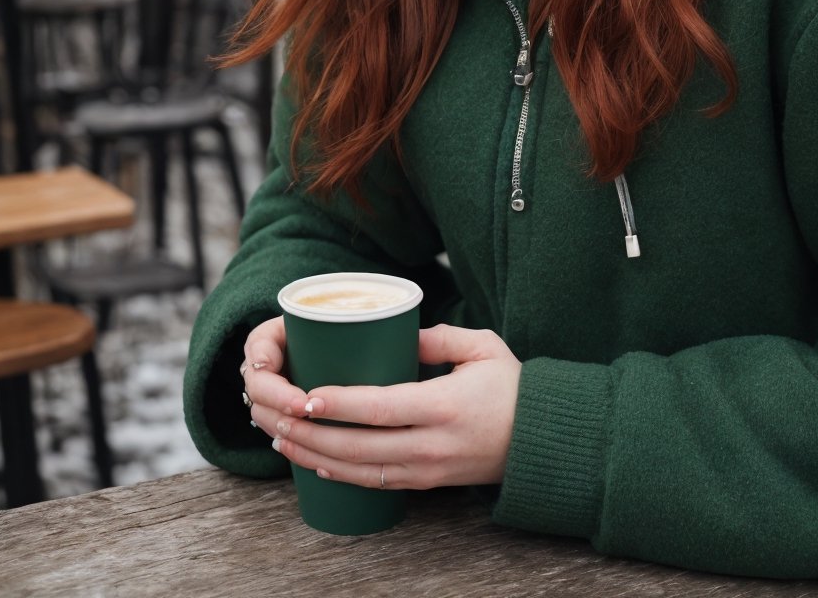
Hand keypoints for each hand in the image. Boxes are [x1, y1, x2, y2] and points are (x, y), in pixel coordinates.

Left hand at [242, 322, 520, 490]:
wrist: (539, 440)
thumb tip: (399, 334)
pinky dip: (341, 475)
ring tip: (283, 438)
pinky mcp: (426, 483)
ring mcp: (427, 470)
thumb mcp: (482, 348)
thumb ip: (439, 337)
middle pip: (360, 447)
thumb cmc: (512, 387)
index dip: (340, 405)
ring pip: (360, 471)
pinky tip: (315, 462)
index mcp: (443, 406)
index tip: (307, 396)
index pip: (381, 409)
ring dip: (316, 457)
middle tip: (277, 417)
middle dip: (312, 435)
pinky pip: (375, 484)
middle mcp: (431, 444)